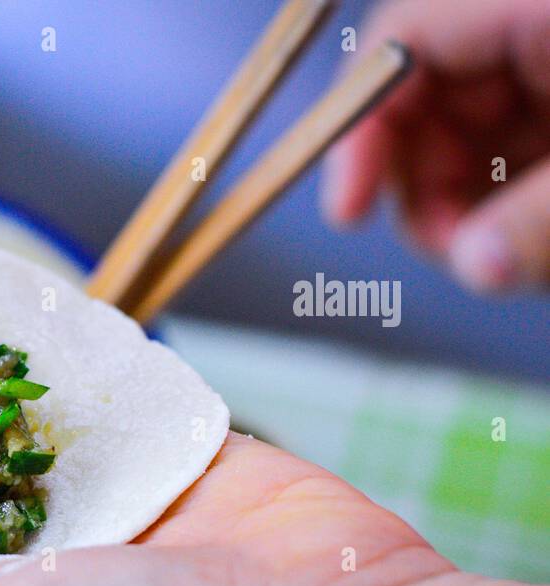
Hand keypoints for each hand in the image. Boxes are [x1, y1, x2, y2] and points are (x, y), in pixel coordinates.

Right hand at [322, 0, 549, 291]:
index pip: (397, 46)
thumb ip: (540, 218)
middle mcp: (525, 21)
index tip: (347, 212)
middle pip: (423, 104)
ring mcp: (546, 60)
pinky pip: (513, 145)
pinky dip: (513, 196)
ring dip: (474, 206)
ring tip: (524, 252)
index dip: (355, 130)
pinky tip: (540, 231)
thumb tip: (478, 268)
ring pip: (466, 136)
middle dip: (430, 192)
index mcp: (529, 2)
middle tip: (467, 254)